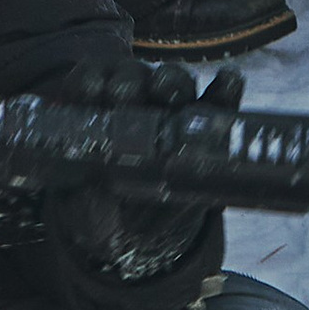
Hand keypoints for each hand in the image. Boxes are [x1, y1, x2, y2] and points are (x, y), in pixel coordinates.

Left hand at [41, 58, 231, 309]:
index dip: (90, 80)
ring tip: (165, 90)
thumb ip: (81, 197)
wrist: (139, 233)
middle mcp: (135, 101)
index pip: (90, 81)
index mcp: (96, 113)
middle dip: (129, 80)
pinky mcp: (206, 127)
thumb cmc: (102, 209)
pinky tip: (227, 82)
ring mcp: (171, 110)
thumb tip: (87, 189)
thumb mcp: (84, 207)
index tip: (91, 91)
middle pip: (134, 76)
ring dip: (170, 81)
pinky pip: (218, 103)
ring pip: (173, 82)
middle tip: (126, 93)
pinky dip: (224, 90)